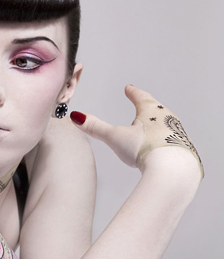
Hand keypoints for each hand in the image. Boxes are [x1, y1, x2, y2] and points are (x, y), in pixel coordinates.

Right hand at [70, 85, 202, 178]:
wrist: (173, 169)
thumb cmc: (145, 149)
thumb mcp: (115, 137)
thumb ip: (96, 127)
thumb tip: (76, 117)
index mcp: (151, 111)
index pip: (141, 97)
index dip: (133, 93)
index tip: (129, 89)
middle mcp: (167, 118)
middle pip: (156, 108)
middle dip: (147, 106)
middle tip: (142, 103)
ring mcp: (177, 133)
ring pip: (166, 124)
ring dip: (157, 124)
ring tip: (151, 127)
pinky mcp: (183, 149)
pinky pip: (172, 141)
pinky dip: (164, 140)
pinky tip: (161, 148)